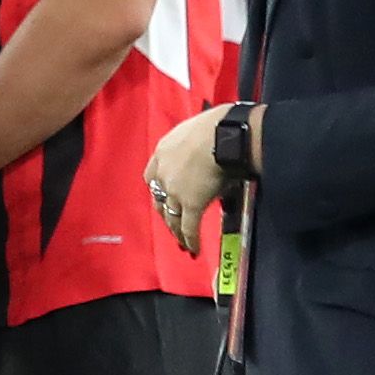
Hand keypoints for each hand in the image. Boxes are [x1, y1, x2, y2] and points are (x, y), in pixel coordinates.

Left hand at [147, 106, 231, 252]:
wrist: (223, 133)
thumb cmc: (216, 125)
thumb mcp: (195, 132)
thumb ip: (192, 148)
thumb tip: (205, 155)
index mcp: (162, 152)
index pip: (151, 177)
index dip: (158, 189)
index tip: (163, 197)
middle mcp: (164, 173)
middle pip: (159, 200)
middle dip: (165, 214)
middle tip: (172, 225)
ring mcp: (175, 191)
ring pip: (172, 217)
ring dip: (176, 231)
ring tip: (182, 242)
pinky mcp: (191, 204)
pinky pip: (188, 227)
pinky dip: (190, 240)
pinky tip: (194, 249)